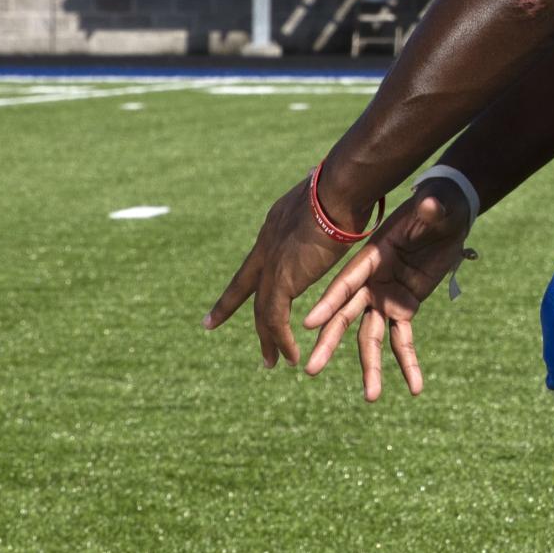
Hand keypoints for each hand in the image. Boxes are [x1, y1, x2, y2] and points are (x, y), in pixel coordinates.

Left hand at [204, 174, 365, 369]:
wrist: (338, 193)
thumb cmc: (343, 191)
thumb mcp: (325, 202)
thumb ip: (323, 212)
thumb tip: (331, 200)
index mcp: (275, 227)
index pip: (252, 258)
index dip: (239, 273)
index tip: (224, 281)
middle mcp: (267, 245)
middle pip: (245, 285)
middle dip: (227, 306)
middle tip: (210, 324)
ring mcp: (272, 263)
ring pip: (260, 308)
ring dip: (267, 338)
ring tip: (271, 361)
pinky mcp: (282, 280)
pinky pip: (275, 319)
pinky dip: (282, 340)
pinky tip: (290, 356)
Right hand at [299, 183, 475, 400]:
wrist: (446, 214)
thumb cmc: (437, 206)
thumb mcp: (435, 208)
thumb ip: (430, 210)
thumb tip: (430, 204)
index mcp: (371, 258)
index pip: (345, 285)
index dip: (327, 304)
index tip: (308, 325)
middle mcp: (371, 282)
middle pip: (345, 317)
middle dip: (329, 343)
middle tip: (311, 369)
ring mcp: (385, 297)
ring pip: (371, 337)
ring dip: (371, 367)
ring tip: (371, 397)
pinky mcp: (404, 307)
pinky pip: (404, 340)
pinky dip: (409, 363)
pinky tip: (416, 388)